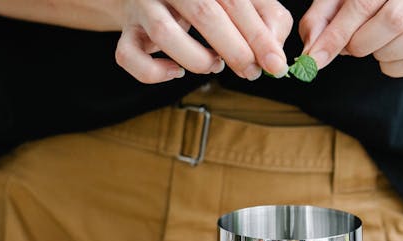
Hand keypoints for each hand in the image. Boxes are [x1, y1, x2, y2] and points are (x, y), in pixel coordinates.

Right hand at [116, 0, 292, 83]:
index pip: (235, 1)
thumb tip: (275, 54)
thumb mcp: (243, 2)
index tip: (275, 64)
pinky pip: (129, 55)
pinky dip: (154, 72)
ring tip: (214, 65)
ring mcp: (144, 6)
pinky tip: (176, 71)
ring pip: (163, 34)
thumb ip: (266, 19)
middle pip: (203, 12)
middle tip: (250, 72)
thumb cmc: (209, 2)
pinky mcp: (127, 31)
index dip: (258, 36)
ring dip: (197, 59)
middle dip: (234, 49)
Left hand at [301, 0, 402, 77]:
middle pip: (393, 21)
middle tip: (349, 45)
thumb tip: (311, 54)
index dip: (336, 35)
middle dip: (361, 43)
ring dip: (379, 53)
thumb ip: (319, 20)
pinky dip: (393, 66)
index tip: (315, 59)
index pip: (362, 4)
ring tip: (369, 43)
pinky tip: (383, 52)